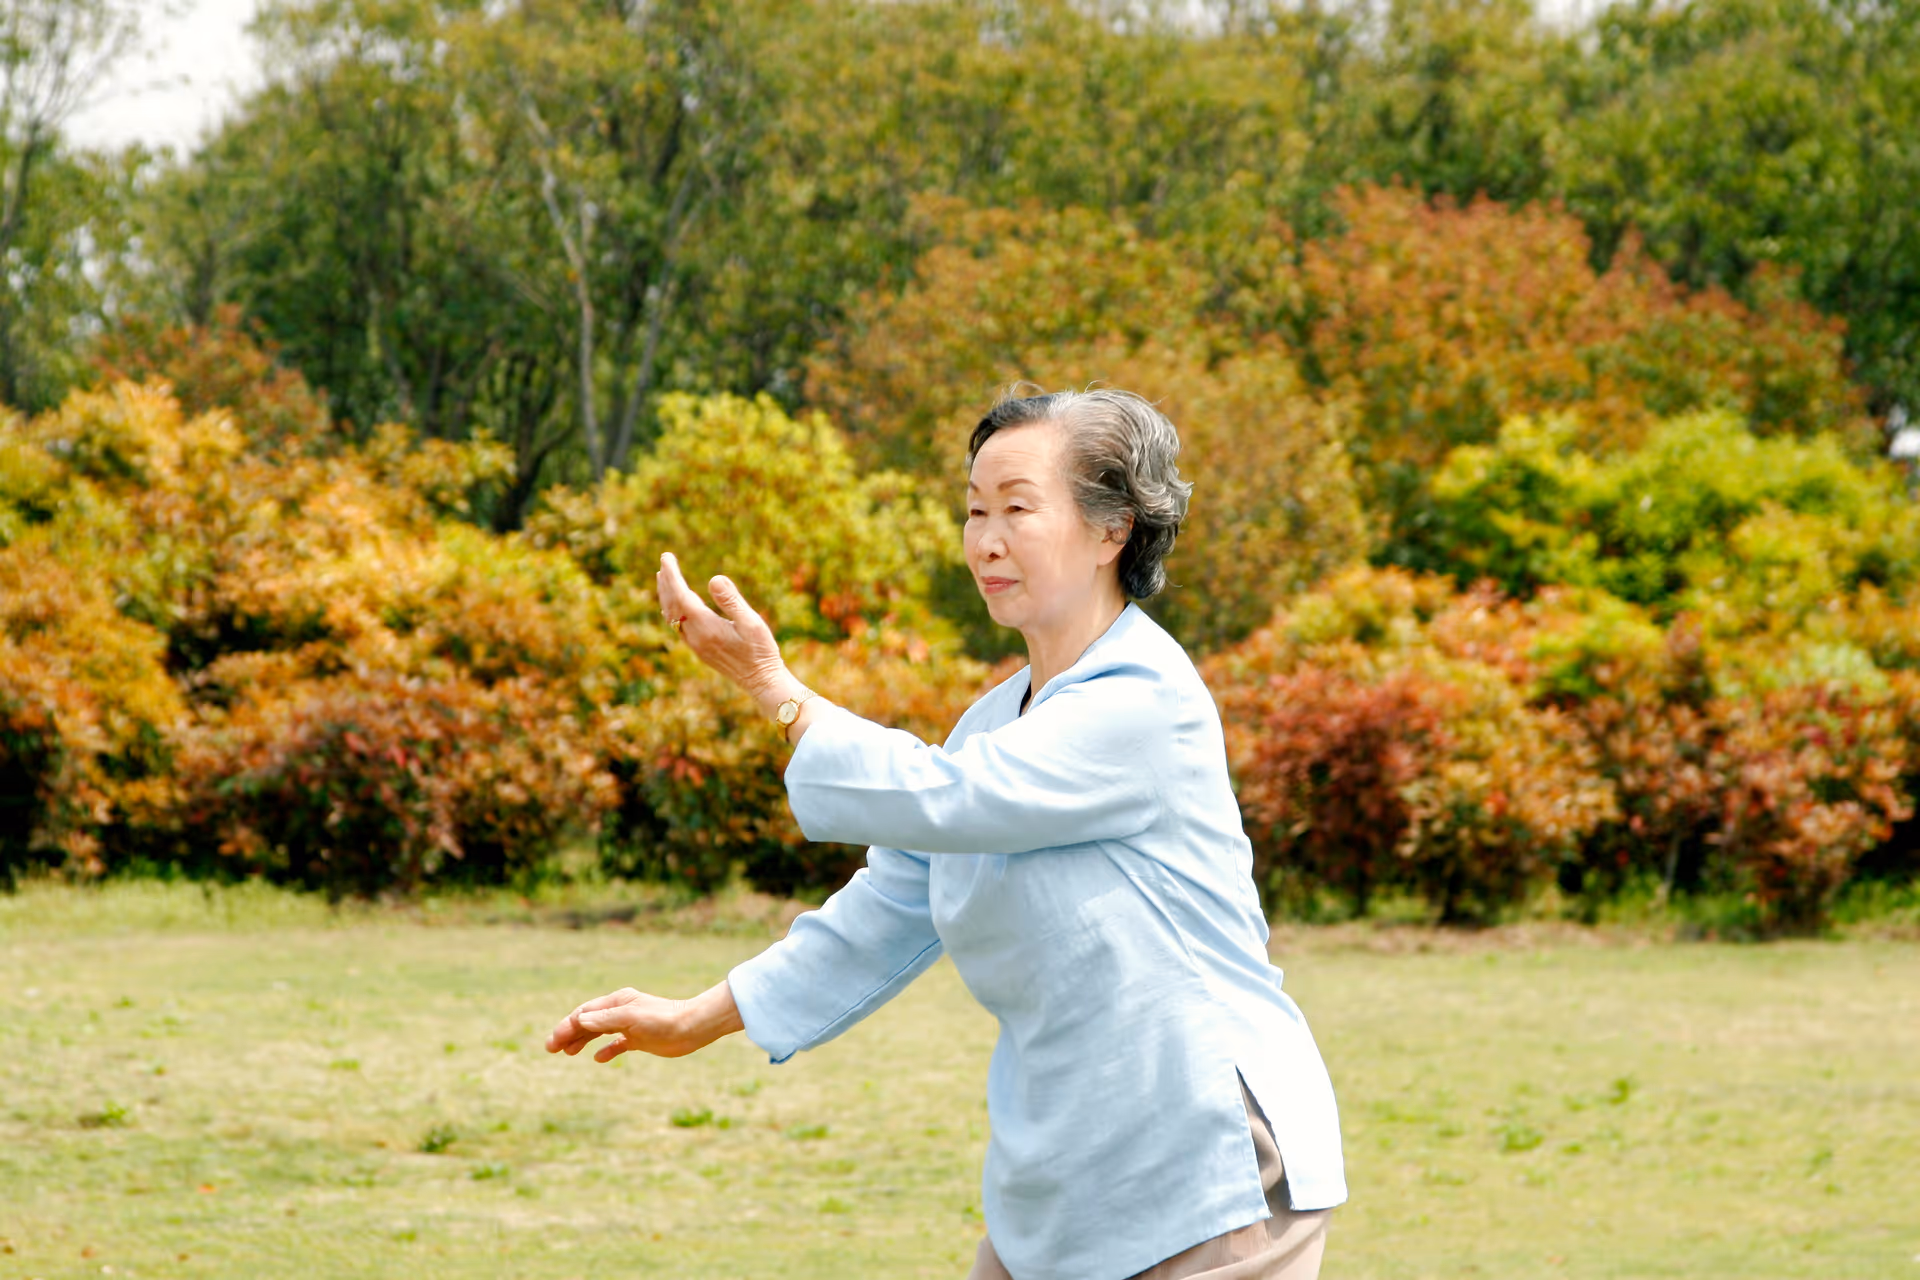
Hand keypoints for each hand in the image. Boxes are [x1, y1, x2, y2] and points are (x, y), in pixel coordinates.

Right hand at [545, 982, 743, 1062]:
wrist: (692, 1027)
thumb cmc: (663, 1020)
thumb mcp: (631, 1019)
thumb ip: (605, 1020)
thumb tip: (580, 1021)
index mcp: (617, 1002)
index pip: (584, 1014)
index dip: (566, 1027)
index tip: (553, 1043)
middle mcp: (621, 1011)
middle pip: (589, 1022)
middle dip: (569, 1033)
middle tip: (550, 1048)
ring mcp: (630, 1025)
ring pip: (600, 1032)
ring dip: (582, 1041)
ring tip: (568, 1052)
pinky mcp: (640, 1038)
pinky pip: (618, 1044)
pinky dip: (606, 1050)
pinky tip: (598, 1059)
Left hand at [656, 551, 802, 715]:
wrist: (762, 682)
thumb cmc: (761, 651)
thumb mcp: (752, 623)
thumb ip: (732, 601)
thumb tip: (714, 579)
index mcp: (707, 627)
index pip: (681, 596)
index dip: (673, 575)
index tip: (666, 556)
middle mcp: (696, 637)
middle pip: (672, 605)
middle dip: (667, 582)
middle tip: (664, 560)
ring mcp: (696, 645)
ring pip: (672, 617)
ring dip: (666, 596)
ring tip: (663, 577)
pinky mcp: (700, 650)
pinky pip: (677, 626)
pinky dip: (672, 610)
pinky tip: (673, 606)